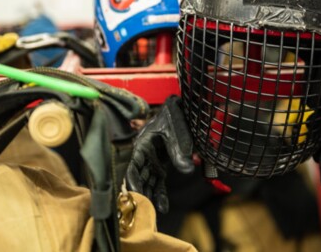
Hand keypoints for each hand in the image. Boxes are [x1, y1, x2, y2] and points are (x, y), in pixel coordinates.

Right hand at [126, 95, 193, 212]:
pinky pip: (158, 181)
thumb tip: (188, 169)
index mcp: (141, 144)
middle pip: (138, 177)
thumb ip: (179, 151)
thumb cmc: (173, 115)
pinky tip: (163, 206)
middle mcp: (144, 154)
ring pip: (148, 182)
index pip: (132, 166)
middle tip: (143, 209)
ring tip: (153, 212)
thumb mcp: (175, 132)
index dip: (132, 181)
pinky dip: (160, 193)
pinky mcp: (160, 164)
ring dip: (150, 196)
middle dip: (140, 193)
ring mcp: (152, 160)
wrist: (180, 108)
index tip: (135, 194)